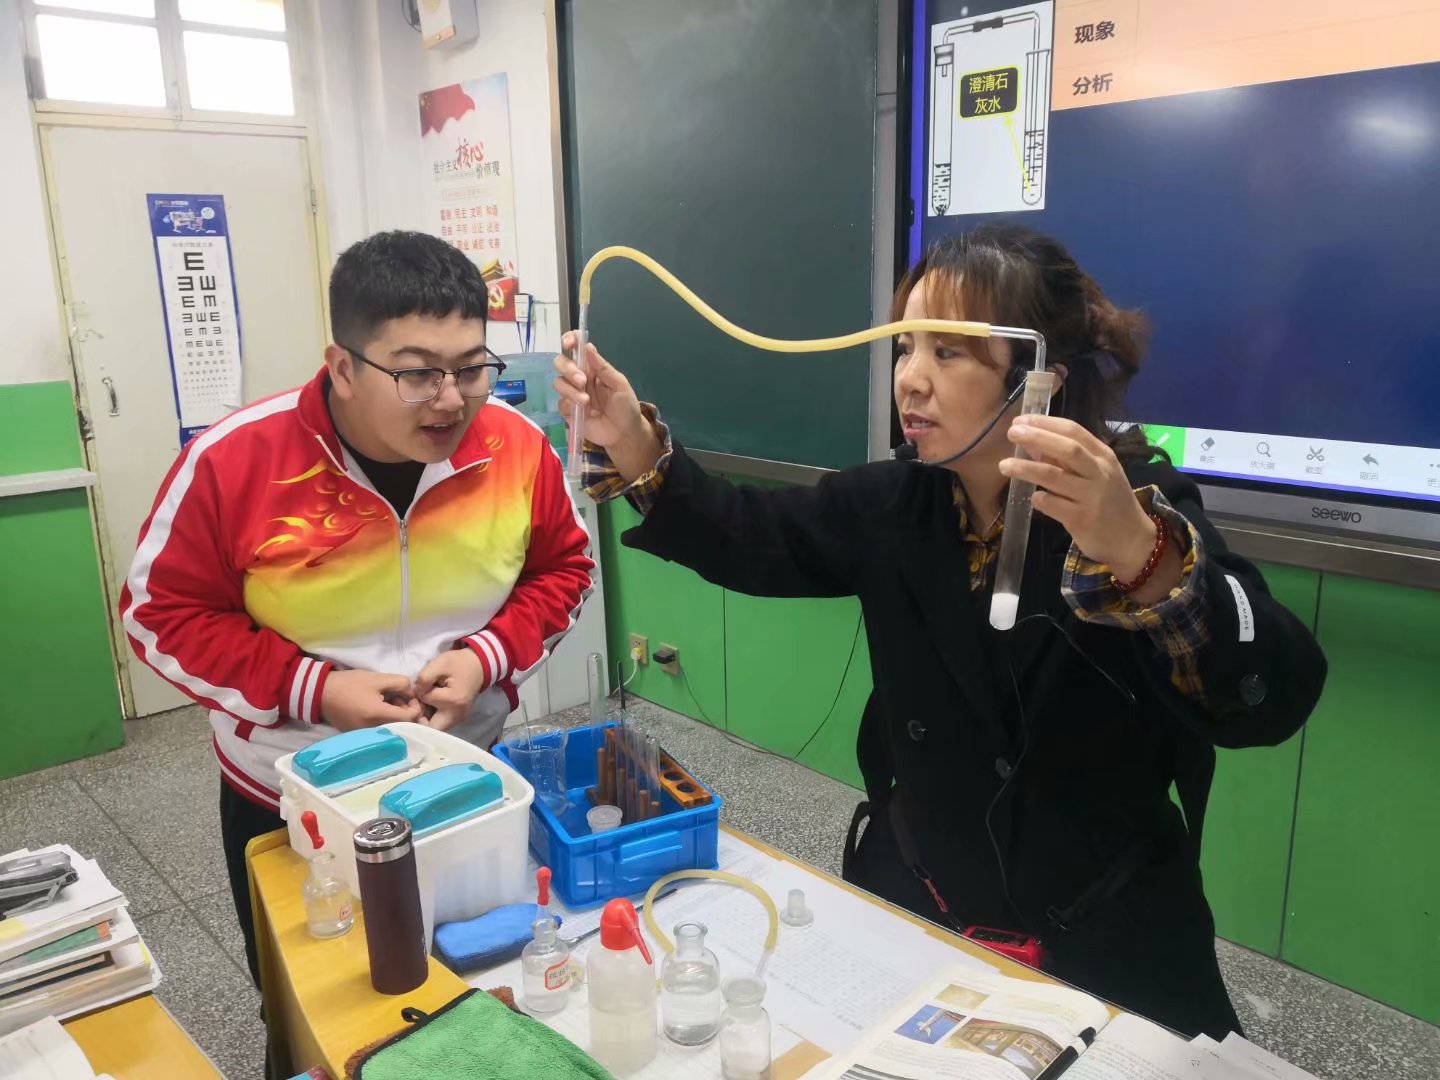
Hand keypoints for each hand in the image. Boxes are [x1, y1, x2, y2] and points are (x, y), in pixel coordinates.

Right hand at [319, 670, 422, 731]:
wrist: (320, 693)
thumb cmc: (349, 684)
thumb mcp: (377, 678)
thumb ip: (400, 684)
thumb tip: (412, 694)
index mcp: (378, 715)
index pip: (409, 717)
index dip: (415, 706)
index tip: (410, 696)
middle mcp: (374, 730)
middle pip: (402, 724)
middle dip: (405, 710)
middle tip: (398, 696)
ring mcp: (367, 735)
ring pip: (392, 728)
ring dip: (395, 715)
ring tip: (386, 699)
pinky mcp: (360, 735)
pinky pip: (381, 730)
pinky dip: (384, 720)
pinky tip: (378, 707)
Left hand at [415, 648, 485, 732]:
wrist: (477, 667)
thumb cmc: (459, 663)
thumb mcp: (440, 663)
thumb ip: (424, 677)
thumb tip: (415, 693)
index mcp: (452, 700)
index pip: (424, 700)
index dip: (418, 693)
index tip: (420, 686)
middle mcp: (456, 715)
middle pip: (429, 728)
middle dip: (418, 717)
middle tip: (417, 702)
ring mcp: (457, 719)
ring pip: (434, 728)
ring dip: (424, 718)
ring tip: (424, 702)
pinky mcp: (456, 719)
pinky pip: (439, 724)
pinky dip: (431, 718)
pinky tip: (430, 705)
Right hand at [553, 336, 663, 482]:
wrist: (625, 434)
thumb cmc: (625, 406)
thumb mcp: (619, 384)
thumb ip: (603, 367)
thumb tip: (588, 346)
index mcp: (592, 367)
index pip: (575, 348)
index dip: (569, 341)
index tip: (569, 343)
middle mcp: (579, 377)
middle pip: (560, 363)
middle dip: (568, 368)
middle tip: (582, 380)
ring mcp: (572, 394)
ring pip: (558, 382)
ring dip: (570, 389)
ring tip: (586, 401)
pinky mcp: (568, 411)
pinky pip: (560, 402)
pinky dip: (569, 403)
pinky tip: (583, 410)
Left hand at [1000, 415, 1169, 587]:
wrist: (1133, 540)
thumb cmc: (1111, 502)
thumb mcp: (1099, 475)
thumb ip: (1071, 460)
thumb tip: (1034, 444)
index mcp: (1104, 456)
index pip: (1074, 431)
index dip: (1045, 423)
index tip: (1021, 419)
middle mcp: (1099, 473)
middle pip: (1065, 449)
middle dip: (1036, 437)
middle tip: (1011, 433)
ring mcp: (1091, 497)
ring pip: (1052, 476)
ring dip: (1025, 469)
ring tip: (1004, 466)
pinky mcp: (1081, 520)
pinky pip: (1051, 504)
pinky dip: (1038, 498)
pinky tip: (1033, 497)